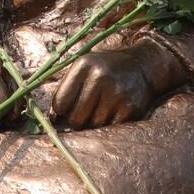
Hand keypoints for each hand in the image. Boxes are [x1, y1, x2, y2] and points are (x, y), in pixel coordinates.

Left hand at [51, 41, 186, 128]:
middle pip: (76, 117)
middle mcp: (100, 78)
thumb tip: (52, 118)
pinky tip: (110, 113)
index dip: (59, 112)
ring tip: (98, 111)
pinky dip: (108, 125)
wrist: (142, 66)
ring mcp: (117, 93)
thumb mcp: (84, 68)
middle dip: (75, 121)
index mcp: (84, 66)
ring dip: (93, 123)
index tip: (63, 112)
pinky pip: (111, 128)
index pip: (61, 101)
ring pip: (93, 125)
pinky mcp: (131, 108)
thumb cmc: (105, 69)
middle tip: (81, 115)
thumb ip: (66, 88)